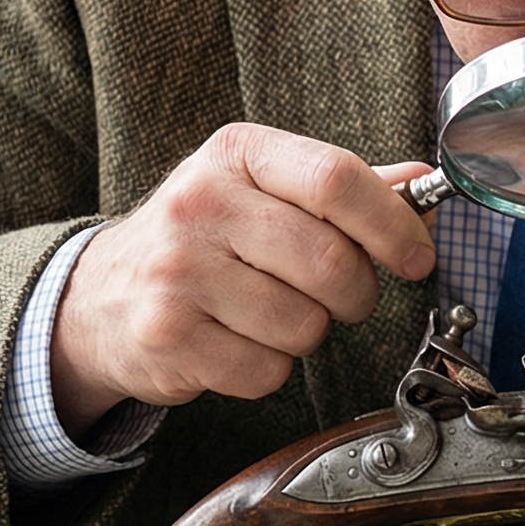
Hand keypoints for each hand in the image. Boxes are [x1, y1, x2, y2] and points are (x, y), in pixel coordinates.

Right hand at [50, 123, 435, 434]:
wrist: (101, 297)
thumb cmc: (202, 240)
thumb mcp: (261, 189)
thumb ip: (340, 187)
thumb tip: (423, 182)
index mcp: (236, 154)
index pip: (336, 178)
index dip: (392, 225)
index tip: (416, 258)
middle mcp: (201, 204)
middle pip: (331, 261)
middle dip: (354, 294)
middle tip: (338, 296)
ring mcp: (179, 271)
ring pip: (305, 325)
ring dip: (307, 333)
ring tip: (269, 314)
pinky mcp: (168, 336)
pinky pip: (267, 371)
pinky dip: (269, 369)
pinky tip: (237, 342)